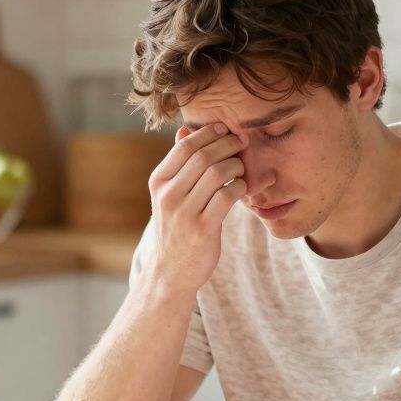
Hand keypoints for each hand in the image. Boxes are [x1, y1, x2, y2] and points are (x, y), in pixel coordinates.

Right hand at [142, 123, 247, 296]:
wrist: (171, 272)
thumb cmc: (176, 228)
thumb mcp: (169, 195)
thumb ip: (179, 165)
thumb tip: (185, 130)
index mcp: (158, 181)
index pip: (185, 146)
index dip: (209, 133)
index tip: (226, 129)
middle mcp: (168, 195)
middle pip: (203, 156)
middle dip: (227, 144)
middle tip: (242, 143)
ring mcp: (184, 213)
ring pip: (216, 173)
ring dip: (236, 166)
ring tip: (242, 169)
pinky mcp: (203, 229)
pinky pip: (227, 196)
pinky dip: (239, 187)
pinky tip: (241, 189)